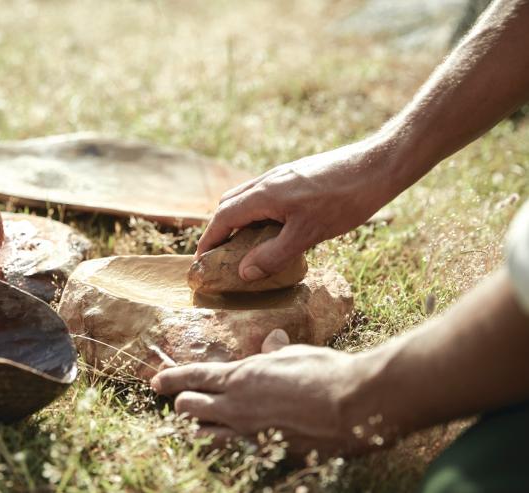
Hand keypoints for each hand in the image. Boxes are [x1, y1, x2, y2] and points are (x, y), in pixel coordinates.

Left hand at [151, 330, 378, 458]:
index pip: (194, 378)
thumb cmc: (324, 373)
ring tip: (197, 423)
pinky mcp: (267, 452)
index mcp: (241, 378)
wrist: (354, 407)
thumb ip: (275, 352)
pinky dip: (230, 442)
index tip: (155, 382)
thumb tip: (271, 340)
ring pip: (207, 436)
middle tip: (183, 401)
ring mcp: (251, 434)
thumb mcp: (295, 354)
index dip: (171, 380)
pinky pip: (237, 449)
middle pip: (190, 410)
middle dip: (182, 404)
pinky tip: (237, 439)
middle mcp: (238, 408)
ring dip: (198, 428)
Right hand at [197, 140, 397, 281]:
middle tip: (221, 256)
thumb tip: (244, 273)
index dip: (209, 241)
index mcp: (263, 194)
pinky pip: (264, 196)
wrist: (378, 166)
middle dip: (219, 231)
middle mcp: (267, 181)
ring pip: (246, 198)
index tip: (201, 261)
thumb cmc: (344, 200)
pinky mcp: (296, 177)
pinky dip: (257, 214)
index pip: (222, 218)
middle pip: (229, 205)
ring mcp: (282, 177)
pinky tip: (275, 229)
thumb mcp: (307, 234)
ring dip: (238, 221)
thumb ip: (273, 255)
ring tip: (245, 247)